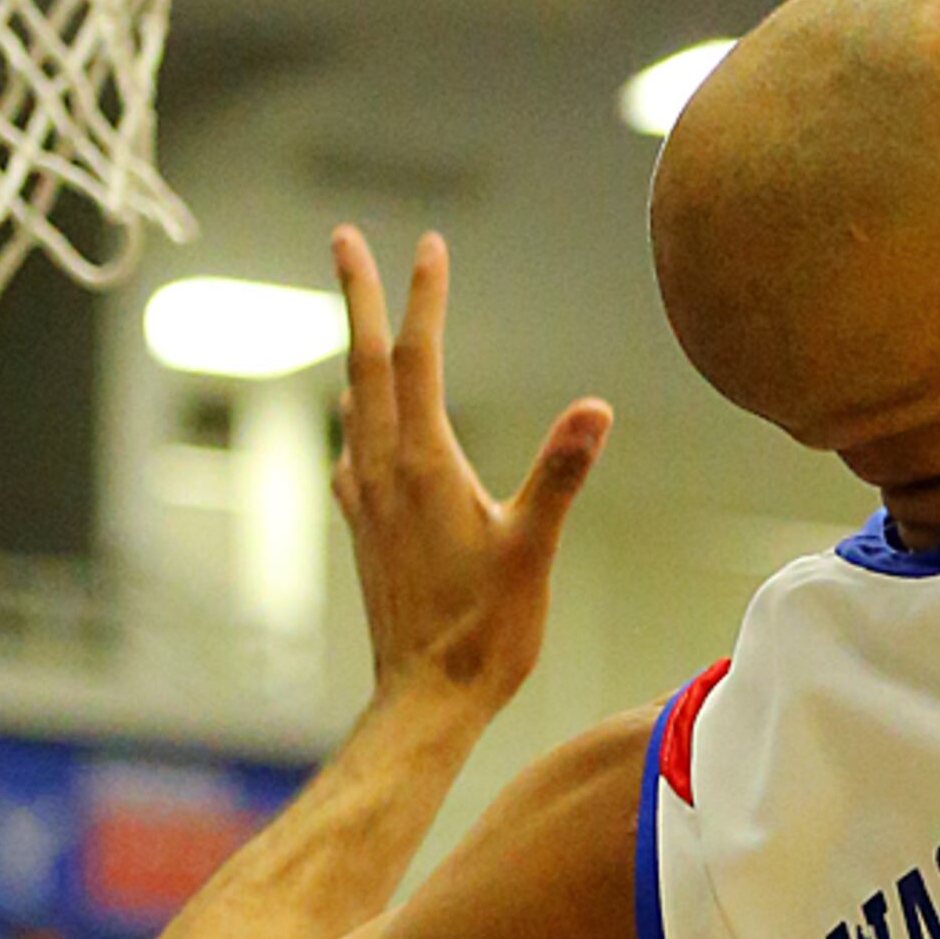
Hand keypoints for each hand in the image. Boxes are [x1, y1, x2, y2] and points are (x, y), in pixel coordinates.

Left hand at [328, 226, 611, 715]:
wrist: (425, 700)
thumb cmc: (485, 633)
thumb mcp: (534, 550)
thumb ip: (560, 474)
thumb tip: (595, 408)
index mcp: (423, 464)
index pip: (418, 357)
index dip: (424, 296)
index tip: (429, 243)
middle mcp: (382, 471)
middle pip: (364, 363)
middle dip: (357, 295)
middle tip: (344, 238)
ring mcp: (366, 501)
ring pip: (353, 405)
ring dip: (356, 352)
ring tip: (358, 322)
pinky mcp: (365, 531)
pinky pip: (352, 452)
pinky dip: (357, 418)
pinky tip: (359, 432)